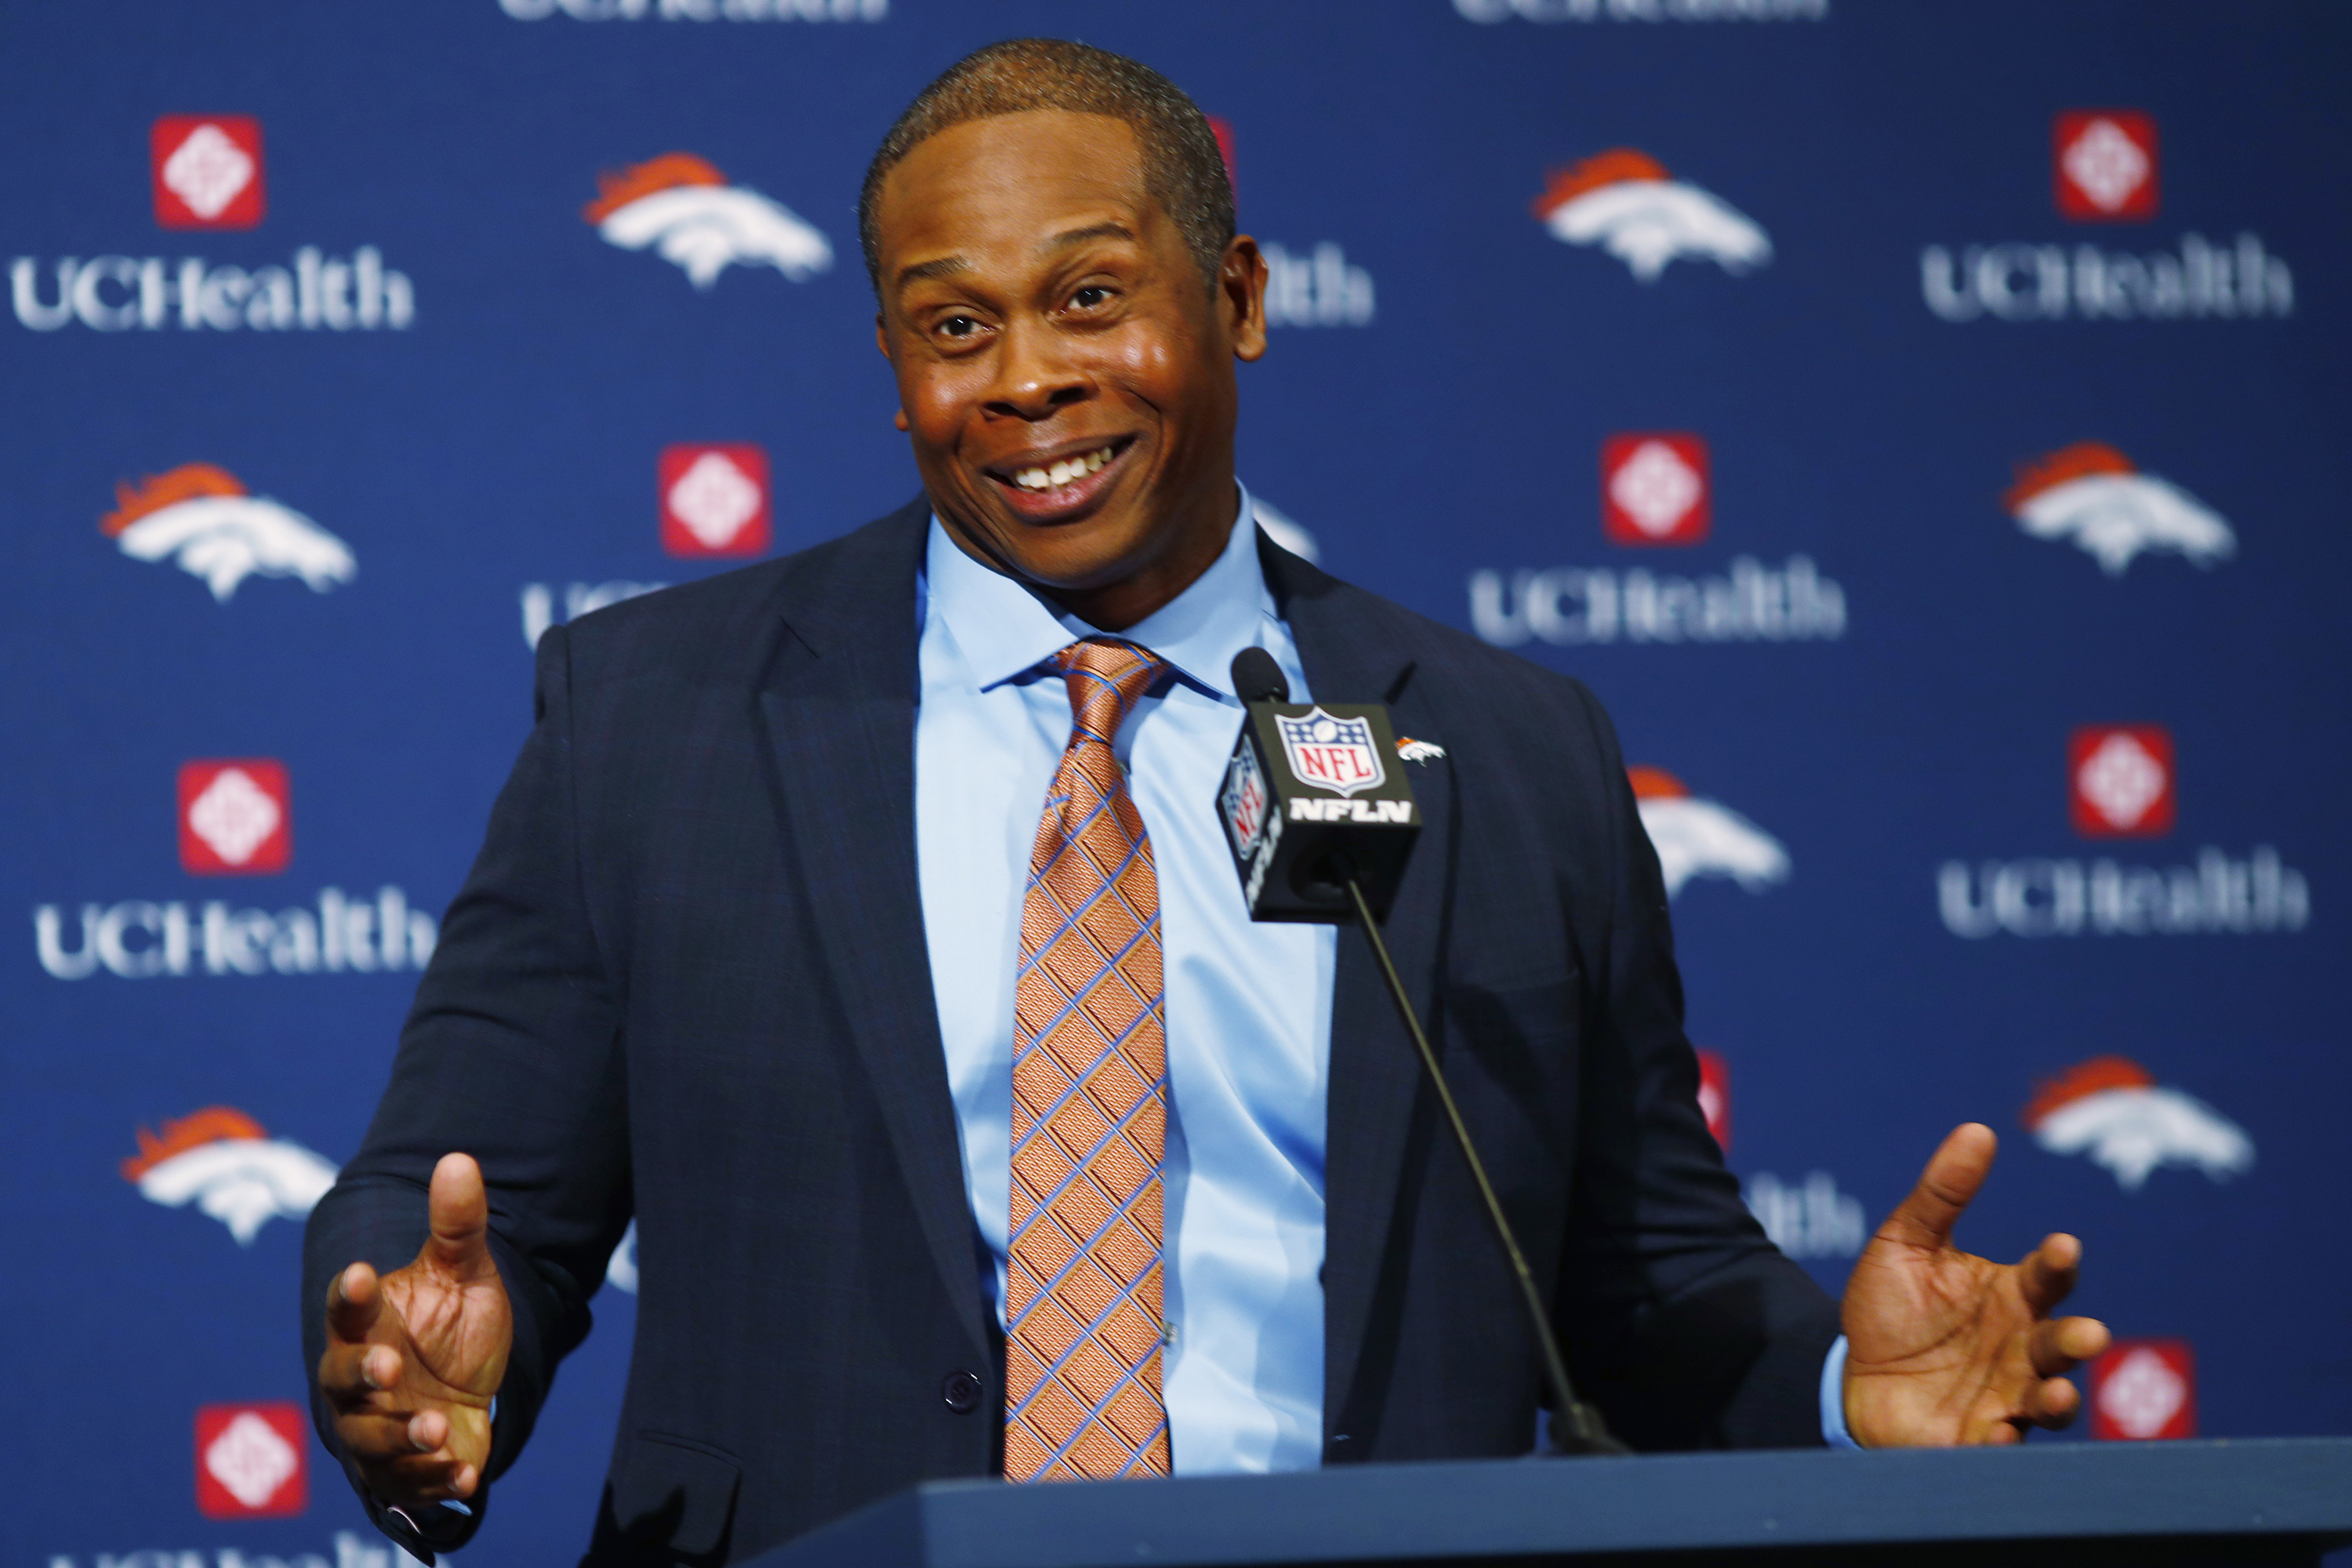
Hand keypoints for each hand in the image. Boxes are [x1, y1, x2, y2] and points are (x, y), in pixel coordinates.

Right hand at [318, 1153, 512, 1507]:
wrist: (466, 1397)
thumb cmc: (451, 1329)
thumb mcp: (464, 1274)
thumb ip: (457, 1226)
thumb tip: (459, 1158)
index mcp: (366, 1325)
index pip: (345, 1307)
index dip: (347, 1294)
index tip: (359, 1272)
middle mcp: (358, 1380)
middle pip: (339, 1380)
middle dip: (359, 1374)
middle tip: (387, 1365)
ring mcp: (375, 1430)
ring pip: (370, 1439)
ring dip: (399, 1435)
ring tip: (432, 1427)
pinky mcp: (401, 1473)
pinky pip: (408, 1483)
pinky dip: (433, 1480)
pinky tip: (464, 1472)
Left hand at [1840, 1123, 2109, 1446]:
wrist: (1850, 1373)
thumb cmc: (1890, 1306)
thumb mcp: (1905, 1242)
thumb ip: (1942, 1194)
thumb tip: (1978, 1130)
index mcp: (2012, 1295)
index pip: (2047, 1276)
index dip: (2058, 1262)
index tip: (2063, 1245)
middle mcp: (2021, 1347)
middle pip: (2060, 1344)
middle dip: (2077, 1340)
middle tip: (2089, 1334)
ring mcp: (2006, 1396)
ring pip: (2047, 1399)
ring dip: (2058, 1398)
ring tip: (2057, 1394)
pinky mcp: (1977, 1437)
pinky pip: (1999, 1444)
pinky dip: (2001, 1442)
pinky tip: (1995, 1434)